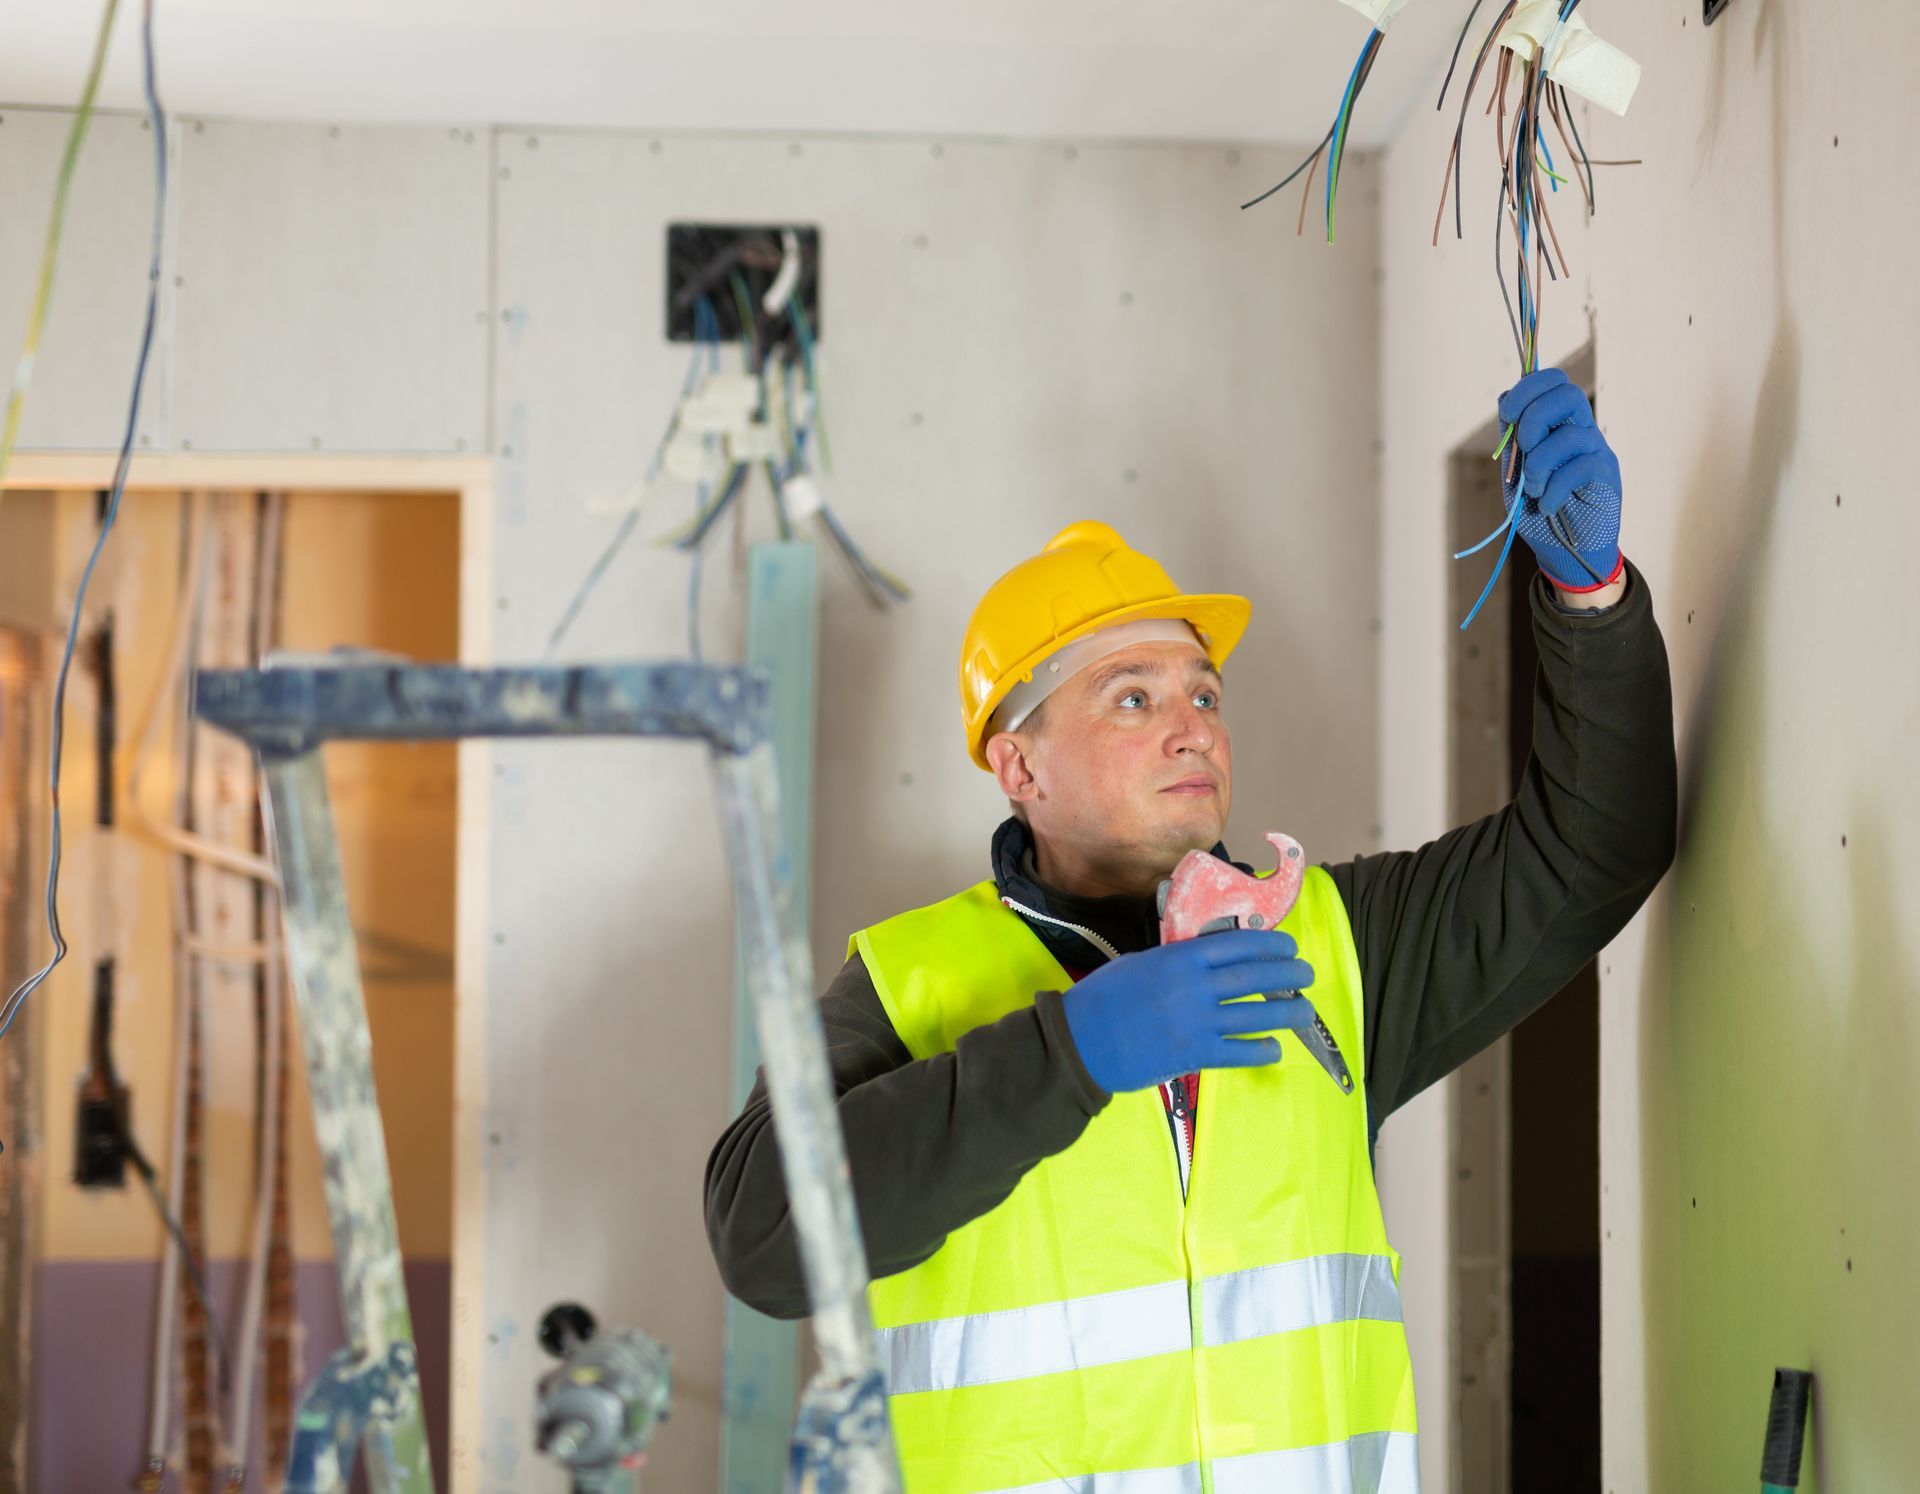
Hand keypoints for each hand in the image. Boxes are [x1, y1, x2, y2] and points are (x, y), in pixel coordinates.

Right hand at [1061, 929, 1317, 1094]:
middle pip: (1253, 976)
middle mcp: (1195, 986)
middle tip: (1307, 975)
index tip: (1289, 946)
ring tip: (1304, 1012)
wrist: (1081, 1040)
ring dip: (1286, 1012)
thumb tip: (1206, 961)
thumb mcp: (1140, 963)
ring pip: (1254, 1014)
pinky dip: (1260, 1049)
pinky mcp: (1193, 1054)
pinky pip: (1237, 1051)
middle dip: (1287, 975)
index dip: (1270, 945)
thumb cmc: (1103, 997)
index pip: (1237, 945)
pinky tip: (1274, 1048)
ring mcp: (1197, 1022)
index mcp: (1181, 958)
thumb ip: (1176, 961)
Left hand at [1497, 368, 1623, 591]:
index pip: (1554, 381)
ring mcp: (1597, 451)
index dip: (1527, 388)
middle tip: (1523, 451)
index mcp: (1559, 423)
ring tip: (1533, 490)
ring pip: (1567, 436)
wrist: (1565, 549)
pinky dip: (1553, 491)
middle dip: (1532, 420)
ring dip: (1538, 466)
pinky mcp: (1606, 476)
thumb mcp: (1516, 471)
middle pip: (1567, 393)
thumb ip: (1513, 438)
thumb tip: (1505, 397)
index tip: (1508, 414)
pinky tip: (1547, 506)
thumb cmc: (1540, 507)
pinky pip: (1579, 469)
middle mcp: (1582, 430)